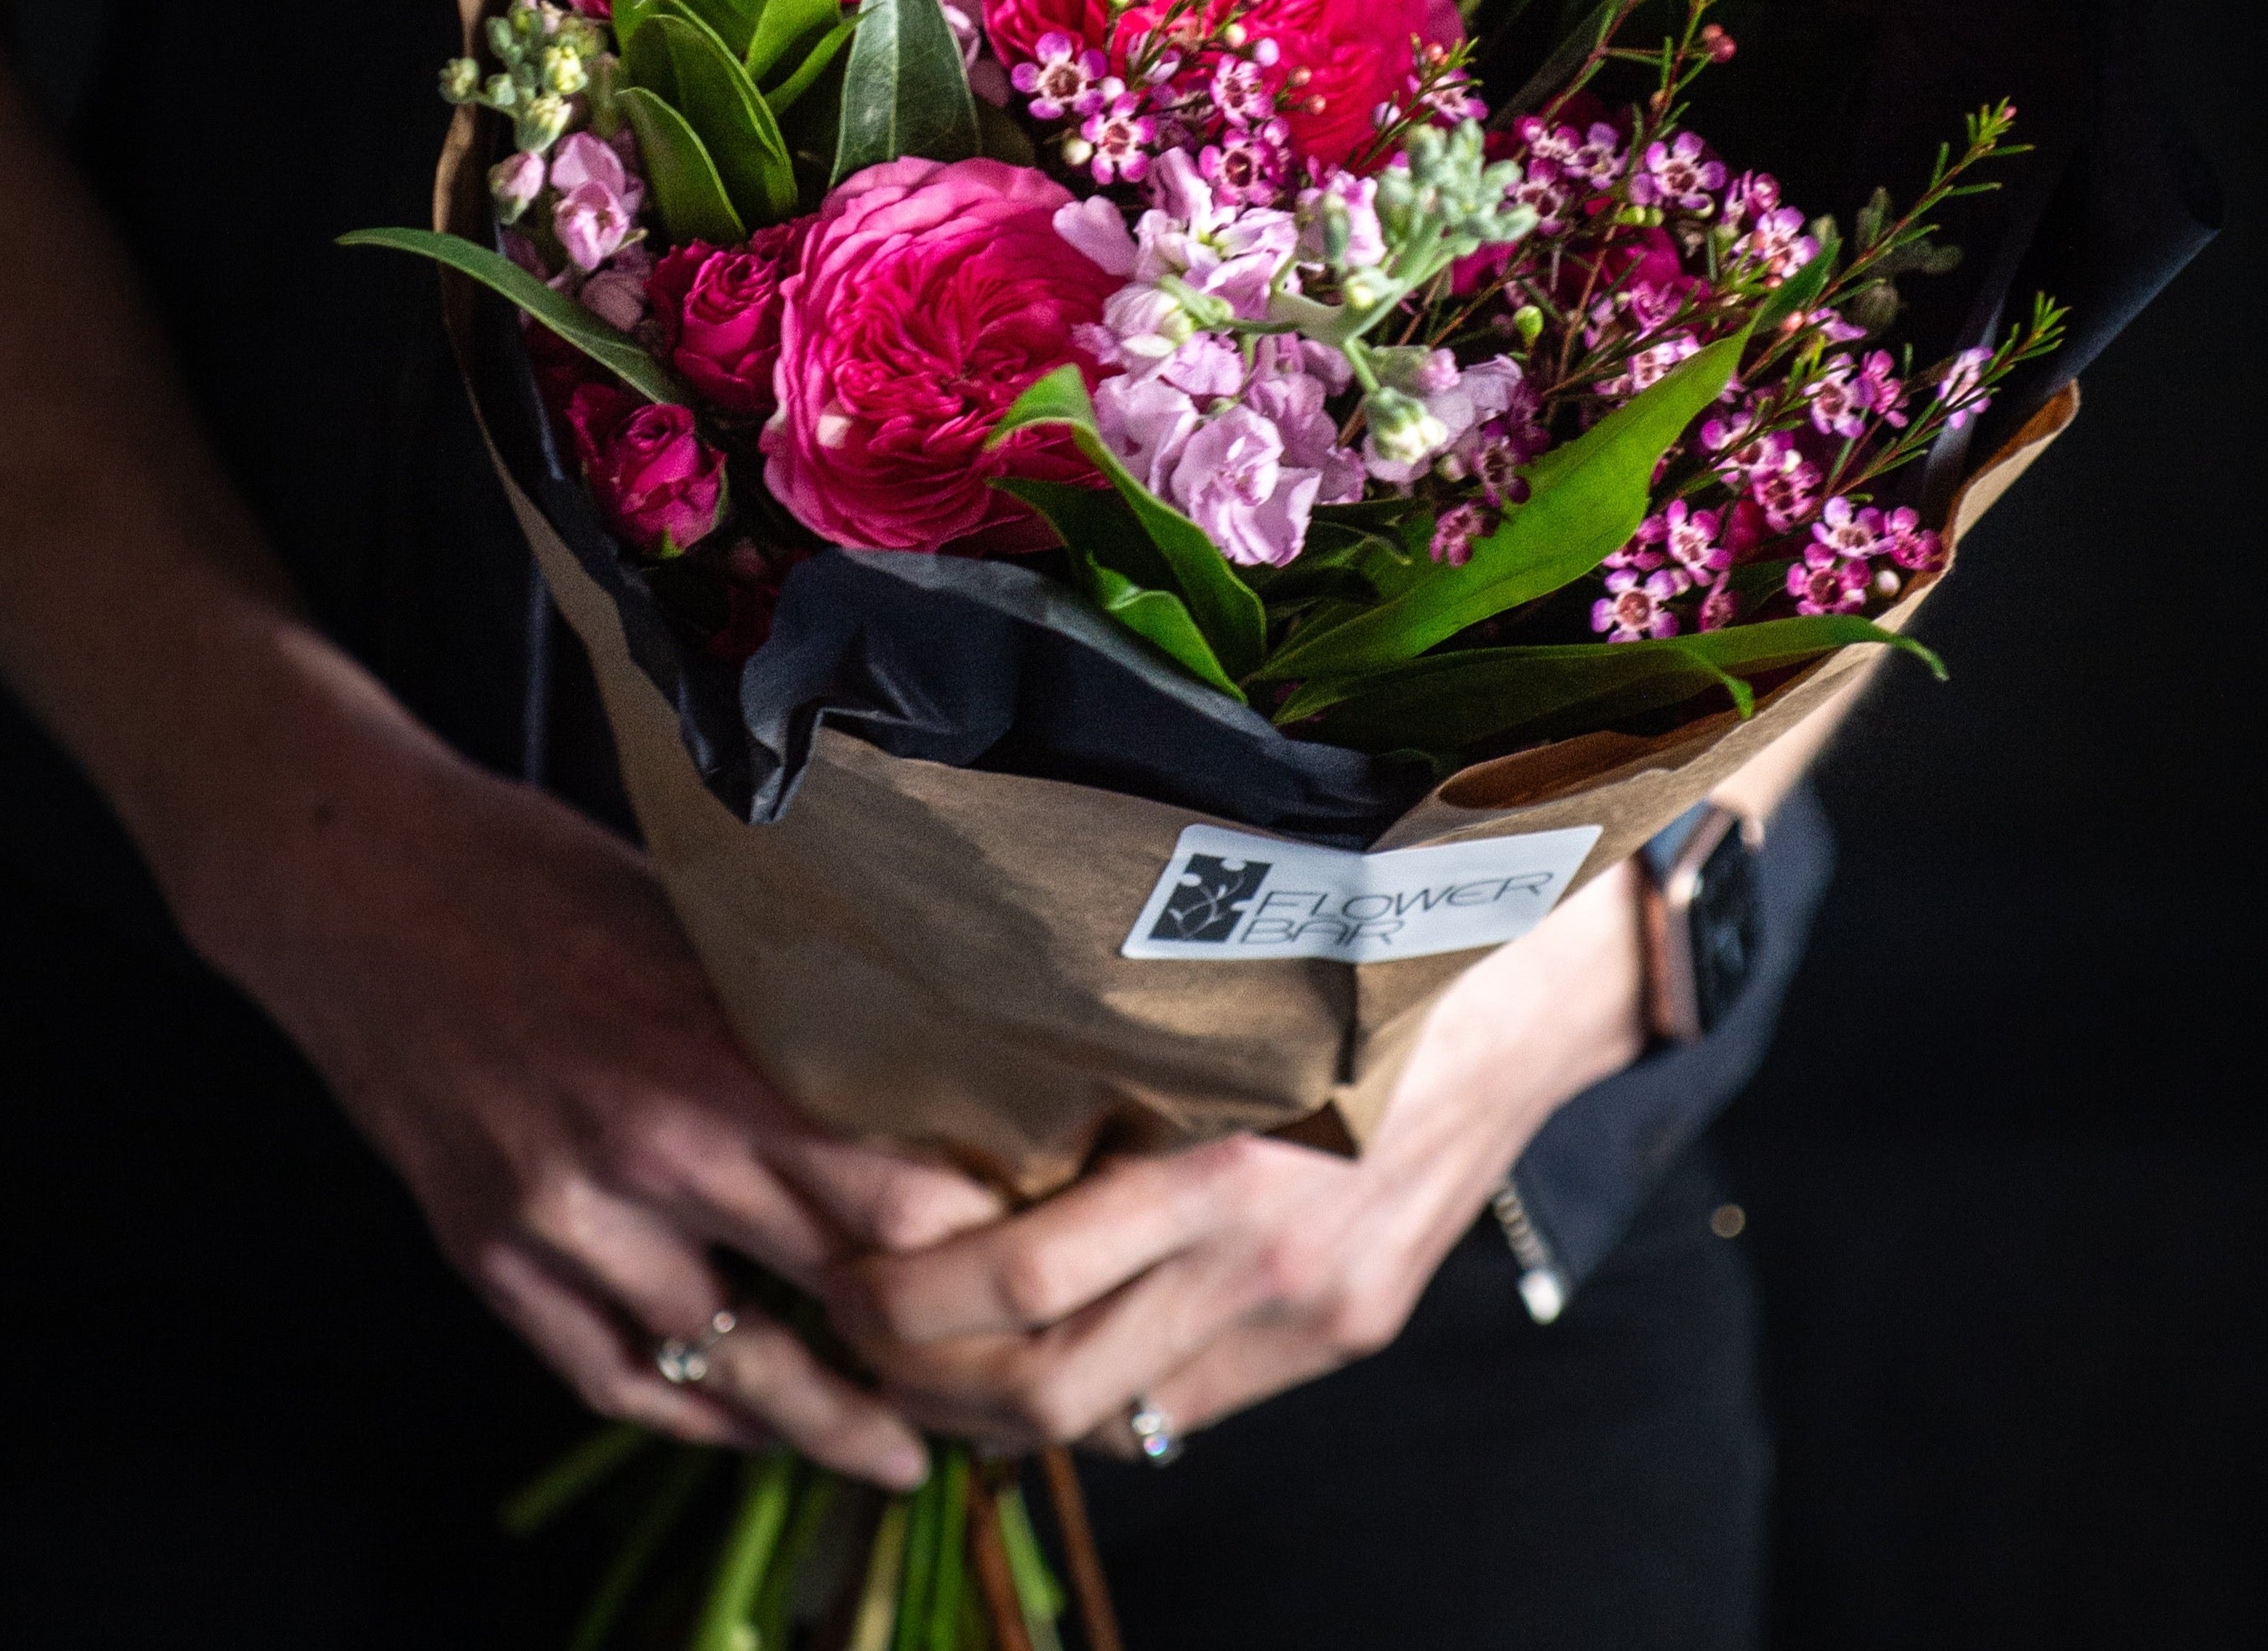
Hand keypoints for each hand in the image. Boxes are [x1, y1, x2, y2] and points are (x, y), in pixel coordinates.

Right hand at [194, 710, 1002, 1484]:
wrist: (363, 886)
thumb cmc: (547, 873)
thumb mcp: (700, 920)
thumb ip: (795, 1014)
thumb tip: (928, 1064)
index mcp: (713, 1055)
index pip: (892, 1197)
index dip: (982, 1238)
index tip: (1047, 1245)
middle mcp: (642, 1157)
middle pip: (828, 1296)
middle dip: (926, 1349)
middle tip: (1009, 1376)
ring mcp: (558, 1224)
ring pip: (722, 1370)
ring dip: (821, 1422)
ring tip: (902, 1456)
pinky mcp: (492, 1259)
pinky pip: (610, 1375)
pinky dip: (689, 1413)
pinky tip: (749, 1427)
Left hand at [825, 862, 1645, 1452]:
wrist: (1533, 995)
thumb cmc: (1358, 956)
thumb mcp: (1224, 997)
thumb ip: (1114, 1073)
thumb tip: (964, 1123)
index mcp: (1227, 1159)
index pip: (1023, 1279)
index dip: (911, 1296)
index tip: (840, 1266)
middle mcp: (1269, 1259)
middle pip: (1051, 1385)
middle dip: (927, 1380)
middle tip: (849, 1332)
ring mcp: (1315, 1312)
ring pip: (1114, 1419)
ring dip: (998, 1412)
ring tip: (921, 1367)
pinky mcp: (1351, 1329)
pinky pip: (1192, 1404)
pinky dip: (1105, 1399)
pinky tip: (1051, 1361)